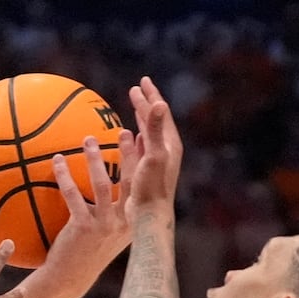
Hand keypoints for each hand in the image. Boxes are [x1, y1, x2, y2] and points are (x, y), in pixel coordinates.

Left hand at [39, 133, 132, 290]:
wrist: (69, 278)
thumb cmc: (84, 251)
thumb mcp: (106, 230)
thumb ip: (112, 209)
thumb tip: (109, 182)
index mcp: (132, 221)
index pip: (142, 186)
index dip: (143, 162)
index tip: (142, 137)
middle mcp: (124, 222)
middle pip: (130, 181)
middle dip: (129, 153)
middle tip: (123, 130)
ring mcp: (105, 225)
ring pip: (103, 184)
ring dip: (95, 159)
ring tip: (89, 138)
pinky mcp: (84, 228)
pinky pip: (73, 195)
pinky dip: (65, 175)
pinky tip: (58, 160)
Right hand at [120, 76, 183, 217]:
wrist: (149, 216)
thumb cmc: (153, 186)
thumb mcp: (154, 155)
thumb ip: (156, 129)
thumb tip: (159, 103)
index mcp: (169, 143)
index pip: (160, 112)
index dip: (151, 96)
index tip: (142, 81)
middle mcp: (165, 150)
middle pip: (155, 120)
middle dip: (146, 104)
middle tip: (136, 88)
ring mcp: (155, 160)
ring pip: (148, 134)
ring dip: (141, 120)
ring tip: (134, 109)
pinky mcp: (145, 171)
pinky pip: (139, 147)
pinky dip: (134, 137)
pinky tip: (128, 136)